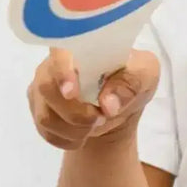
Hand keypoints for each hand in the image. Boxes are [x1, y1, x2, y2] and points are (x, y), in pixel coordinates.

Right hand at [27, 48, 160, 150]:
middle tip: (101, 117)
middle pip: (46, 89)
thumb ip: (132, 82)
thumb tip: (108, 105)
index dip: (62, 72)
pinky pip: (46, 132)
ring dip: (75, 130)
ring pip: (46, 116)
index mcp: (80, 46)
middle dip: (76, 113)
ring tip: (97, 125)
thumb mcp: (146, 74)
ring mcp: (44, 87)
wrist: (120, 106)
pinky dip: (69, 140)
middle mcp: (54, 64)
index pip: (59, 53)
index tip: (72, 93)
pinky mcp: (41, 109)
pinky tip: (84, 135)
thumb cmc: (133, 79)